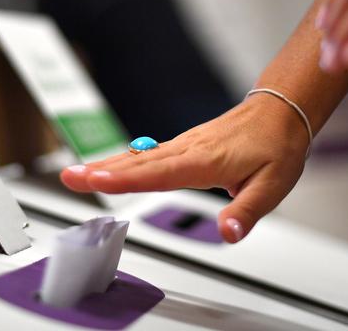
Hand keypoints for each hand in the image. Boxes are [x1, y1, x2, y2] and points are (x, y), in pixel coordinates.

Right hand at [60, 94, 307, 242]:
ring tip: (77, 173)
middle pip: (137, 163)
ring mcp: (182, 145)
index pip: (158, 173)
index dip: (125, 180)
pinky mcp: (182, 145)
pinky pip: (146, 154)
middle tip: (70, 176)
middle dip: (100, 171)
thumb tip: (228, 234)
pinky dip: (122, 161)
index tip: (96, 181)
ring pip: (137, 156)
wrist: (278, 114)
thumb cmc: (275, 146)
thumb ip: (246, 211)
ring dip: (104, 165)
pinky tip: (109, 167)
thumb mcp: (272, 185)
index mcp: (204, 161)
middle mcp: (187, 150)